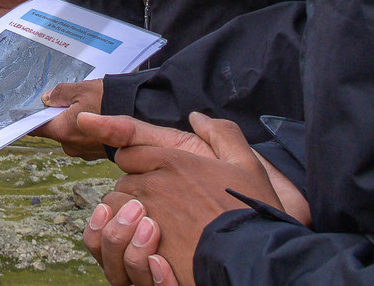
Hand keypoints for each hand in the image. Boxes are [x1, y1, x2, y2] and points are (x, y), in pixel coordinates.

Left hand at [29, 79, 106, 157]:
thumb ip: (60, 93)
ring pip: (73, 135)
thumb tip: (47, 99)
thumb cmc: (110, 102)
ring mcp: (84, 152)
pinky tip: (101, 118)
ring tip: (92, 109)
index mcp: (62, 131)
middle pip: (57, 129)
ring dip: (78, 123)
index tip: (28, 113)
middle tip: (74, 102)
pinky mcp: (97, 154)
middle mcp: (71, 146)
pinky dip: (89, 130)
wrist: (142, 118)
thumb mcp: (81, 89)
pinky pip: (86, 140)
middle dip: (62, 116)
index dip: (31, 120)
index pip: (36, 129)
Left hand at [78, 112, 312, 285]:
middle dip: (134, 192)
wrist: (255, 257)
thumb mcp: (246, 164)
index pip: (128, 154)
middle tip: (157, 205)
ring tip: (150, 228)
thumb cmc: (252, 210)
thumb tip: (197, 116)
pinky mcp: (147, 248)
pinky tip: (151, 250)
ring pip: (118, 211)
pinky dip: (131, 243)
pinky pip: (122, 241)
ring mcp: (148, 216)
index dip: (137, 165)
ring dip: (127, 217)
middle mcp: (155, 185)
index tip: (153, 177)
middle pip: (123, 183)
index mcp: (173, 161)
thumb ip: (221, 133)